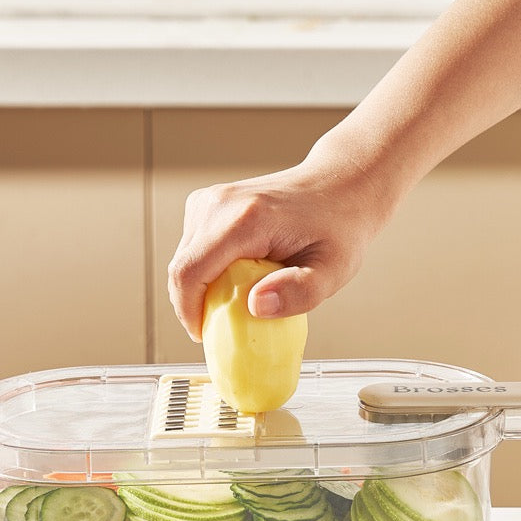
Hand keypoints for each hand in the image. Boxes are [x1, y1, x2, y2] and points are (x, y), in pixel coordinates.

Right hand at [167, 147, 391, 340]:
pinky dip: (206, 271)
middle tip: (226, 325)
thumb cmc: (339, 226)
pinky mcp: (208, 204)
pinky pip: (192, 248)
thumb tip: (257, 306)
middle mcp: (220, 204)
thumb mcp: (334, 270)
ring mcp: (211, 200)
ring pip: (184, 259)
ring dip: (201, 288)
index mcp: (247, 219)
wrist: (338, 186)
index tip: (204, 335)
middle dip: (194, 304)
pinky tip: (236, 278)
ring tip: (237, 299)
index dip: (188, 312)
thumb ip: (300, 292)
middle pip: (181, 268)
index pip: (190, 272)